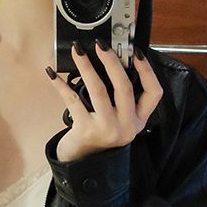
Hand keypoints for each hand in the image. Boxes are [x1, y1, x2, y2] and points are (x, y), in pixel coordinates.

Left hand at [50, 44, 163, 163]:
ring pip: (98, 91)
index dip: (147, 71)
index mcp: (138, 120)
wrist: (82, 161)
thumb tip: (111, 60)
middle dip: (112, 62)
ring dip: (86, 67)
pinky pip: (73, 100)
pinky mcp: (86, 130)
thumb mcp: (119, 118)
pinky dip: (61, 85)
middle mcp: (126, 126)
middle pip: (124, 87)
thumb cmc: (100, 133)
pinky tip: (52, 73)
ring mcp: (107, 129)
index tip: (136, 52)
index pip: (154, 93)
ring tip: (78, 51)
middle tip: (101, 45)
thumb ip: (121, 97)